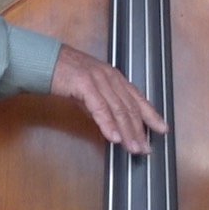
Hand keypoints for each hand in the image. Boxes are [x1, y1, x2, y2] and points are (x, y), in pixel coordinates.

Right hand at [49, 45, 169, 152]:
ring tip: (133, 148)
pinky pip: (100, 108)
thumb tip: (113, 126)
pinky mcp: (84, 84)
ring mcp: (99, 80)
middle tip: (146, 148)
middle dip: (140, 130)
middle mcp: (111, 77)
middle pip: (130, 107)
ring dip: (127, 131)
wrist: (46, 61)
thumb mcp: (91, 91)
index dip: (151, 115)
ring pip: (118, 109)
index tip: (162, 129)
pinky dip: (108, 124)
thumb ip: (104, 106)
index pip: (138, 98)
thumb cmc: (67, 76)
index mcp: (115, 78)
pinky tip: (113, 137)